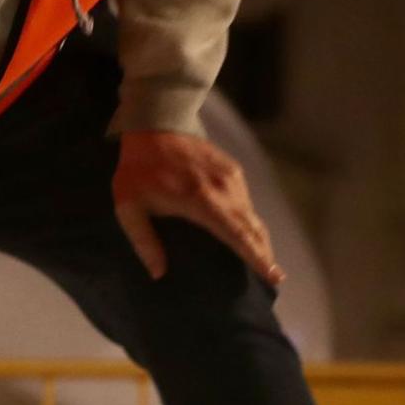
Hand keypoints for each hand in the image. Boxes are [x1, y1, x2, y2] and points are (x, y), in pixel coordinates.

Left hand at [113, 130, 282, 287]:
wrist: (154, 126)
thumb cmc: (137, 170)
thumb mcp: (129, 207)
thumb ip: (144, 242)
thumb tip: (157, 273)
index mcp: (201, 201)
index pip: (236, 234)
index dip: (256, 256)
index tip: (272, 274)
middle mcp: (224, 189)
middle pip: (253, 227)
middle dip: (265, 253)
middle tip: (275, 277)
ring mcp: (232, 177)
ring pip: (252, 214)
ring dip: (259, 236)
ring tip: (264, 259)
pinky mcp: (233, 170)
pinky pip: (246, 200)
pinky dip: (250, 219)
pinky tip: (248, 232)